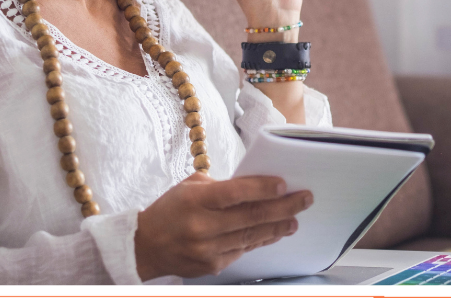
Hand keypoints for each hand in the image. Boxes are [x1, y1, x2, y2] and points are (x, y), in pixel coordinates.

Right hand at [134, 172, 312, 279]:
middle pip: (251, 216)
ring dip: (278, 226)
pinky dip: (261, 240)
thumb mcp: (190, 187)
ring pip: (252, 236)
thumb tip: (256, 186)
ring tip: (295, 218)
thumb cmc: (171, 210)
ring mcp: (208, 249)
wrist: (146, 246)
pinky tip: (275, 232)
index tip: (284, 184)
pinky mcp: (213, 265)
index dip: (262, 188)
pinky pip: (244, 250)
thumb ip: (221, 187)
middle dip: (283, 207)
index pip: (236, 193)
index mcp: (196, 200)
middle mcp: (202, 226)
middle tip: (305, 199)